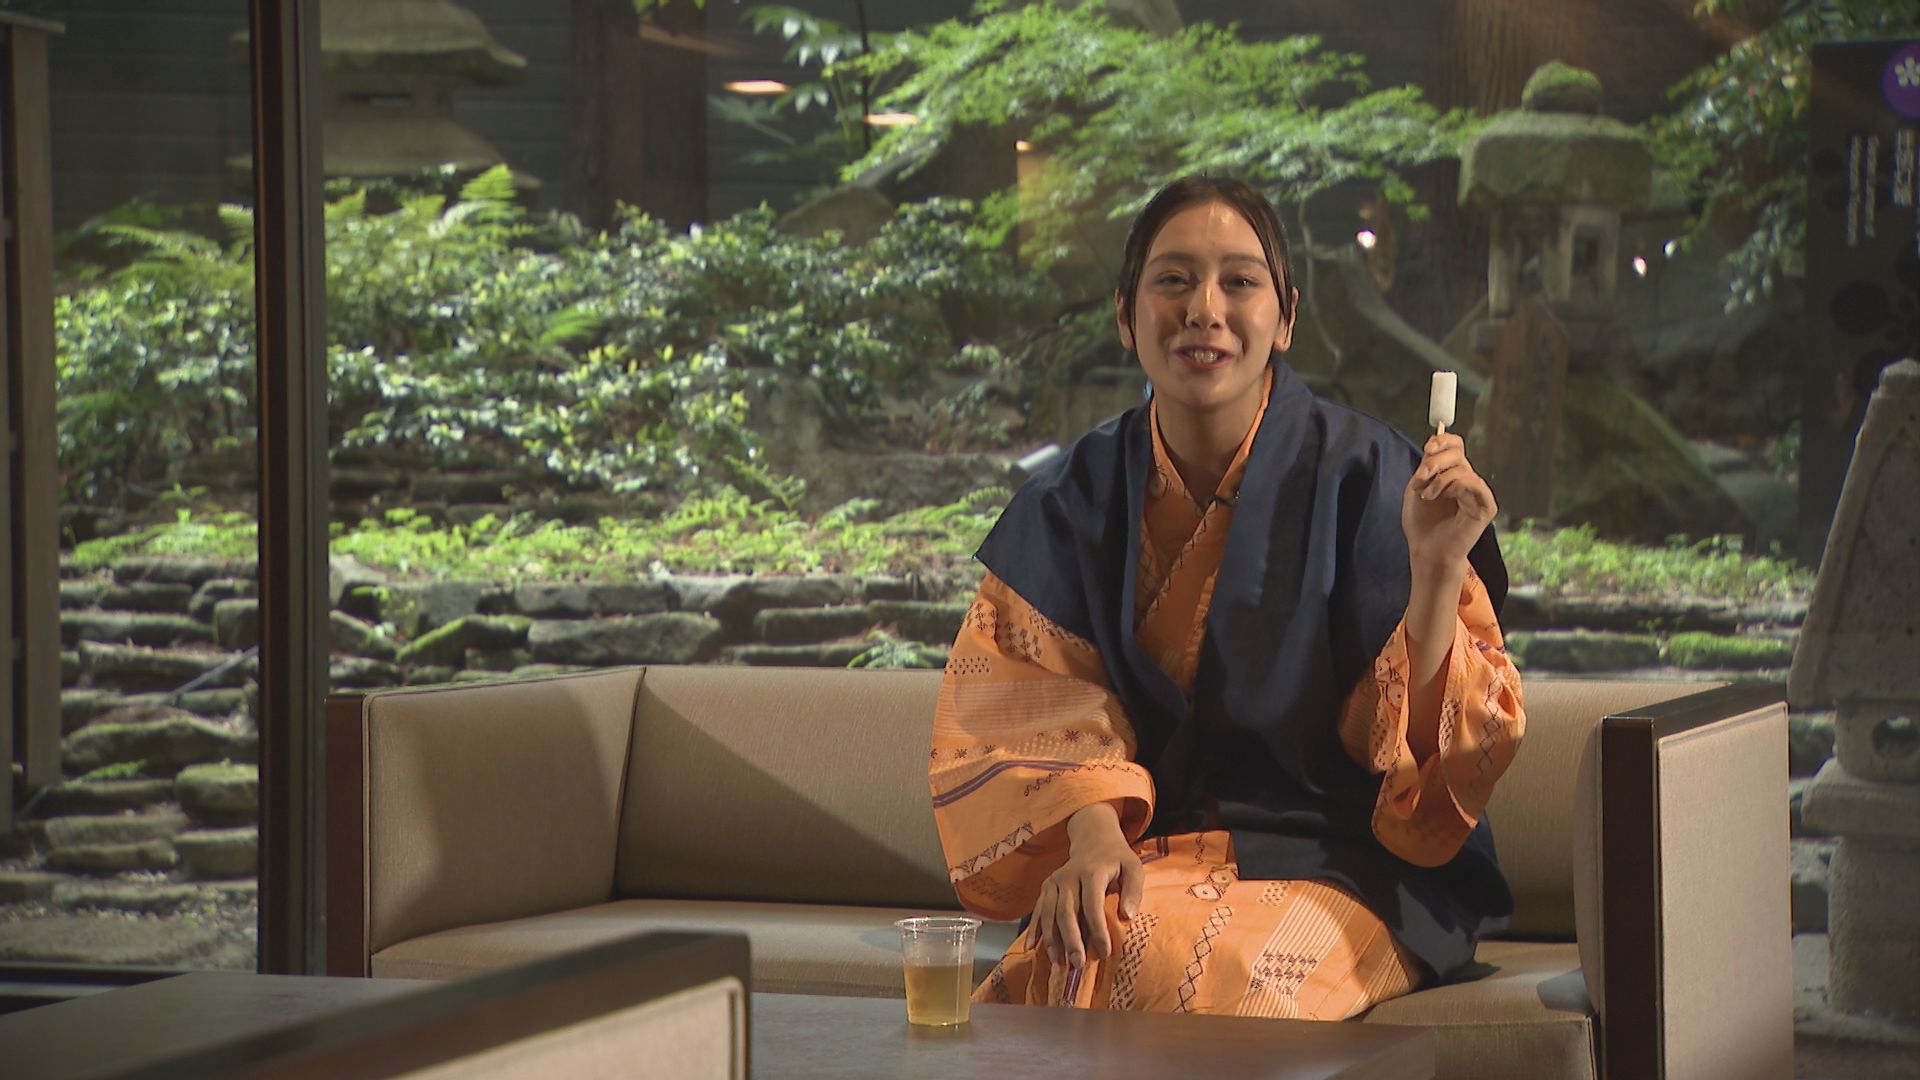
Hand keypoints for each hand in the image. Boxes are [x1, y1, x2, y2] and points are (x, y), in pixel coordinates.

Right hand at [1033, 803, 1143, 968]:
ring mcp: (1054, 881)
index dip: (1098, 930)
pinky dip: (1034, 929)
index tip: (1105, 952)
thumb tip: (1128, 917)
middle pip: (1066, 912)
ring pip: (1048, 913)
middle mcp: (1068, 876)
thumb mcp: (1133, 868)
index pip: (1092, 905)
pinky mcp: (1046, 886)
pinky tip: (1030, 948)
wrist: (1094, 838)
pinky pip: (1037, 910)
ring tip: (1059, 962)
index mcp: (1091, 872)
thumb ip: (1133, 891)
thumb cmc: (1117, 859)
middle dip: (1071, 940)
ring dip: (1051, 939)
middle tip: (1078, 964)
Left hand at [1402, 433, 1496, 568]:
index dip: (1443, 441)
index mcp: (1451, 474)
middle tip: (1420, 477)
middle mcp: (1467, 480)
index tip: (1428, 447)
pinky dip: (1455, 485)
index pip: (1455, 445)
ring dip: (1439, 479)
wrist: (1426, 550)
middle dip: (1435, 461)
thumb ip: (1428, 463)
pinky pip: (1474, 482)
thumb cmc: (1421, 523)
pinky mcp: (1486, 506)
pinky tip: (1445, 497)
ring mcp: (1477, 493)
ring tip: (1426, 496)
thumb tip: (1436, 438)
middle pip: (1457, 453)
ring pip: (1462, 468)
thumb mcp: (1418, 485)